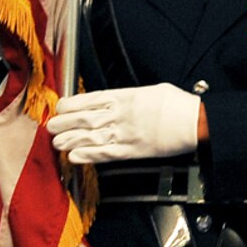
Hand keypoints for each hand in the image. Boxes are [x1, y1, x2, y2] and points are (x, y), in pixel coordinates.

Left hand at [47, 84, 201, 163]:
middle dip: (66, 123)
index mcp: (127, 97)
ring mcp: (127, 133)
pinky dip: (89, 155)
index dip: (73, 104)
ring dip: (71, 140)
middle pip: (86, 118)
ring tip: (57, 143)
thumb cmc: (177, 105)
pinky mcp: (133, 151)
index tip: (61, 106)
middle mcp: (123, 114)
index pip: (92, 99)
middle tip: (52, 126)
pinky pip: (106, 154)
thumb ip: (131, 95)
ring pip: (92, 137)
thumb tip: (118, 99)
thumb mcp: (152, 90)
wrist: (194, 122)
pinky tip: (75, 156)